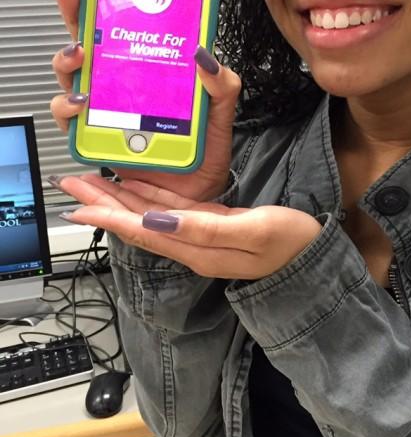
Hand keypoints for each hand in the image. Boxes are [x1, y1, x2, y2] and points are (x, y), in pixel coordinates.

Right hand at [48, 0, 240, 201]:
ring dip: (69, 63)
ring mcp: (105, 112)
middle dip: (74, 16)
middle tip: (76, 0)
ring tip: (82, 57)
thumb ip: (222, 84)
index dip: (105, 1)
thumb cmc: (204, 150)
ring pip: (69, 79)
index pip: (122, 29)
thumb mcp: (221, 112)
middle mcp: (121, 87)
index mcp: (149, 71)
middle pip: (86, 44)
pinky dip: (70, 110)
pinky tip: (82, 103)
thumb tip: (205, 55)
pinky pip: (71, 123)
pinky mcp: (97, 141)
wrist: (198, 193)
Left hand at [56, 173, 322, 279]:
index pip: (141, 230)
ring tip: (91, 181)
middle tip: (71, 182)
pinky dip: (148, 195)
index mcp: (196, 249)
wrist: (314, 255)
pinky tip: (134, 185)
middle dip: (103, 202)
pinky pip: (170, 208)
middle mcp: (191, 245)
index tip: (77, 202)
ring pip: (149, 214)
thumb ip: (204, 228)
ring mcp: (200, 234)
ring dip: (119, 198)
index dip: (107, 215)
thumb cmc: (290, 242)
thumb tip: (157, 220)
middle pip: (137, 222)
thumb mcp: (252, 231)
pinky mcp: (211, 224)